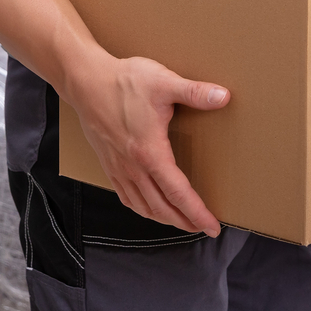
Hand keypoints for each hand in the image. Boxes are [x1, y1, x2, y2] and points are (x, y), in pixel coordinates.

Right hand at [72, 54, 229, 233]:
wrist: (86, 81)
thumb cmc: (124, 82)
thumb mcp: (164, 83)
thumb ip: (195, 92)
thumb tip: (224, 96)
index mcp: (150, 153)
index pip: (178, 193)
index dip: (197, 213)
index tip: (212, 227)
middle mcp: (133, 167)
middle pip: (161, 207)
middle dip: (184, 221)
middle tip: (202, 228)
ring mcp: (119, 168)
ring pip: (143, 206)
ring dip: (164, 218)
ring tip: (180, 221)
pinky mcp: (109, 164)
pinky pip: (126, 197)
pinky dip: (142, 208)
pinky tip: (148, 207)